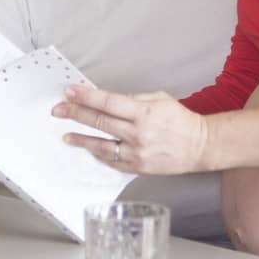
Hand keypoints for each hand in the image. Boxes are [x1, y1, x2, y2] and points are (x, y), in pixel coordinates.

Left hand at [52, 86, 208, 176]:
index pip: (108, 102)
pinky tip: (88, 148)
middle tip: (58, 109)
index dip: (86, 96)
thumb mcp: (159, 99)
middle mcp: (138, 133)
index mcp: (144, 112)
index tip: (69, 90)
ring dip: (81, 139)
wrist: (200, 146)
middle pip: (100, 122)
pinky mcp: (137, 167)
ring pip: (101, 145)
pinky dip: (98, 154)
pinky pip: (112, 161)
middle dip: (76, 113)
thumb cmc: (180, 119)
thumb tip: (106, 100)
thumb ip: (132, 100)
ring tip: (66, 135)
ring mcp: (136, 153)